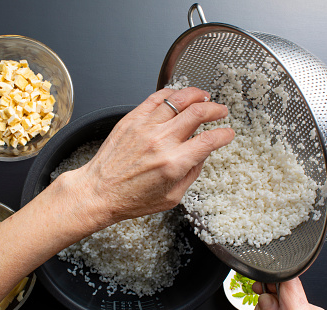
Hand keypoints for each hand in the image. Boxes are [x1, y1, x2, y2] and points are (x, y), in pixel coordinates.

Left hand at [70, 87, 233, 229]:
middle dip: (216, 109)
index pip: (209, 140)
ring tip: (204, 97)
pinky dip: (172, 93)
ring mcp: (145, 128)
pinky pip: (156, 98)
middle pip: (198, 113)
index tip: (227, 133)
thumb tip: (202, 155)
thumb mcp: (171, 197)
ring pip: (178, 99)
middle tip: (221, 110)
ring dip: (197, 95)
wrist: (99, 191)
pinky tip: (178, 95)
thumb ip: (191, 174)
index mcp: (173, 163)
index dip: (224, 134)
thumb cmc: (131, 198)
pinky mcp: (132, 120)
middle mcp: (160, 142)